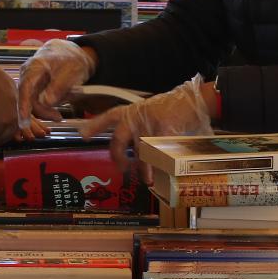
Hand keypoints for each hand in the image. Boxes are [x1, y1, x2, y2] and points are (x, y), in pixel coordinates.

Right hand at [0, 61, 25, 146]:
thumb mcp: (3, 86)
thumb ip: (5, 97)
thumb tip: (3, 106)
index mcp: (19, 101)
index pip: (25, 118)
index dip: (24, 129)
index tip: (20, 137)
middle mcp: (18, 110)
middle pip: (14, 130)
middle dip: (4, 139)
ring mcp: (12, 117)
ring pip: (4, 136)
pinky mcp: (2, 122)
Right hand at [16, 38, 95, 125]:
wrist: (70, 54)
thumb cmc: (70, 59)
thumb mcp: (71, 72)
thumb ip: (59, 87)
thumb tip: (48, 102)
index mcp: (34, 66)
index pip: (25, 87)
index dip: (23, 105)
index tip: (24, 120)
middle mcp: (27, 74)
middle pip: (28, 98)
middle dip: (41, 111)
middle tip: (58, 118)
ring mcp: (29, 82)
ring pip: (32, 102)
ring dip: (45, 111)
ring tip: (59, 115)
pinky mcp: (33, 89)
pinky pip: (36, 102)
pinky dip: (46, 108)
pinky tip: (56, 109)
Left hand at [79, 75, 212, 177]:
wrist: (193, 99)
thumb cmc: (174, 108)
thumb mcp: (152, 112)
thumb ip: (142, 127)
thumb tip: (138, 150)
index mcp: (133, 111)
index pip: (109, 116)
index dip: (95, 125)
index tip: (83, 136)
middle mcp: (137, 117)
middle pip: (118, 139)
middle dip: (117, 156)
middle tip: (121, 168)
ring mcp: (149, 123)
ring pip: (139, 150)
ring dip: (142, 167)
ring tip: (146, 180)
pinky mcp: (164, 130)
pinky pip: (156, 153)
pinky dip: (157, 166)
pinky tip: (158, 175)